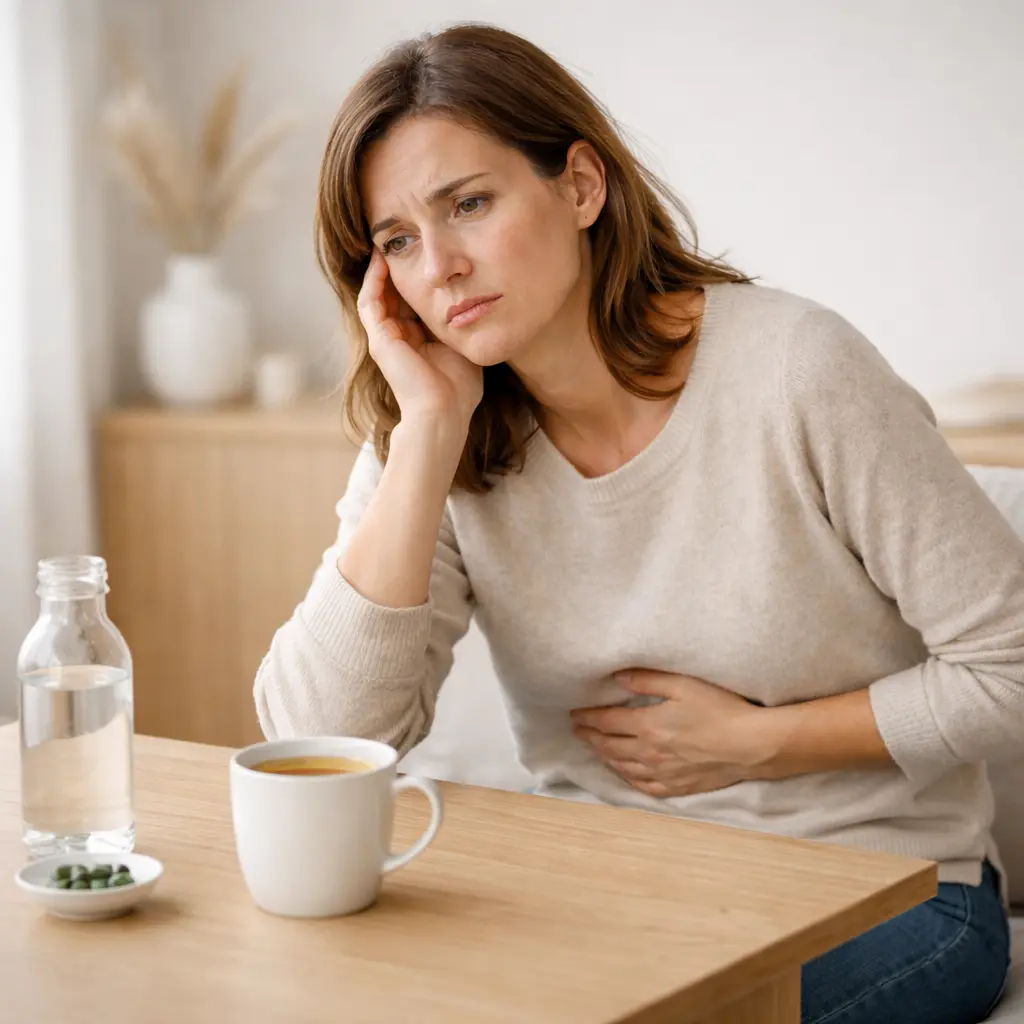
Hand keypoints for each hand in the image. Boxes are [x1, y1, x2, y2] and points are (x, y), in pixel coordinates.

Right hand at [357, 250, 482, 427]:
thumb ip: (463, 326)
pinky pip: (370, 302)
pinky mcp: (379, 340)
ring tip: (387, 243)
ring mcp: (385, 339)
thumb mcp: (463, 346)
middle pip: (392, 294)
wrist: (445, 413)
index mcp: (416, 341)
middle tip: (403, 240)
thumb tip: (478, 303)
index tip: (424, 255)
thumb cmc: (459, 389)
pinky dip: (374, 280)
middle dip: (396, 268)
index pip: (411, 302)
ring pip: (377, 295)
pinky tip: (382, 259)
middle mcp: (397, 339)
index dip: (415, 278)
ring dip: (380, 269)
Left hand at [571, 670, 770, 797]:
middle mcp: (649, 753)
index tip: (575, 714)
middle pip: (610, 747)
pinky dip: (629, 779)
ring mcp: (663, 773)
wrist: (751, 745)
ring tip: (597, 749)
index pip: (606, 722)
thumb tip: (617, 678)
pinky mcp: (679, 787)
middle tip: (578, 731)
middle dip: (591, 738)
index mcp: (647, 726)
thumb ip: (646, 680)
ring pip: (624, 768)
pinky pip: (645, 787)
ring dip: (606, 758)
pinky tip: (626, 774)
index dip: (588, 718)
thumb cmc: (720, 709)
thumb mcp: (682, 685)